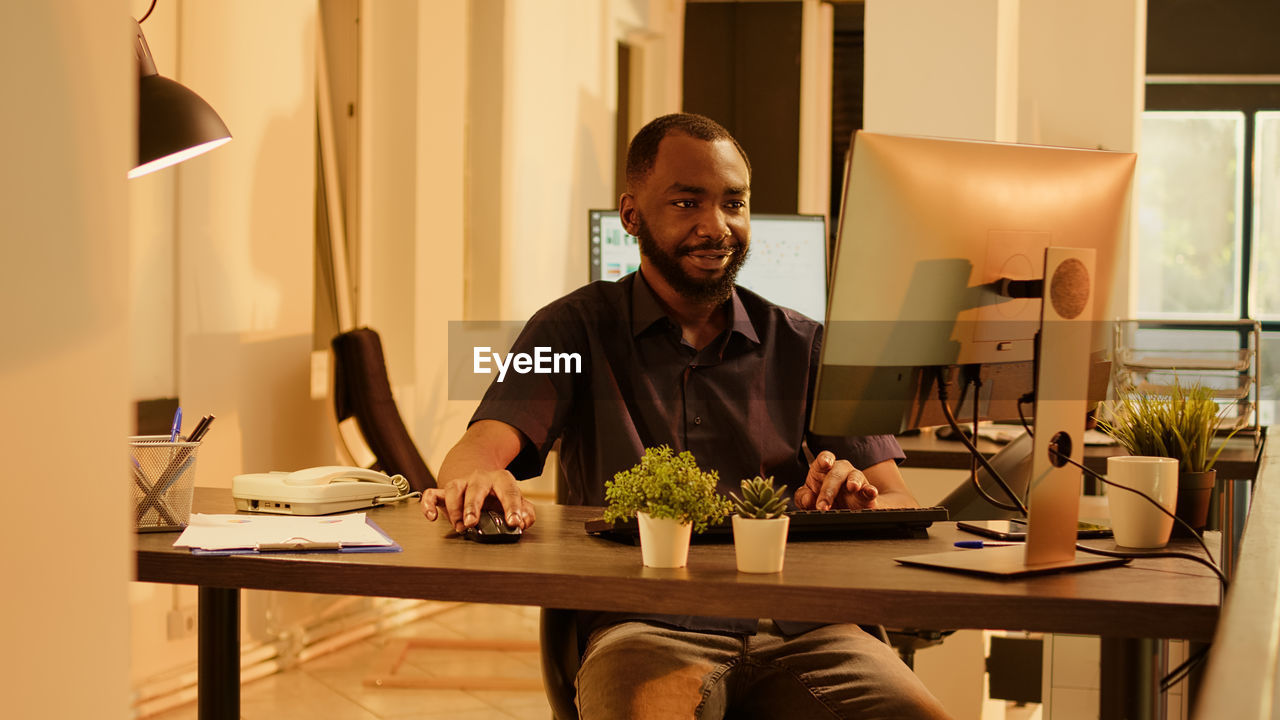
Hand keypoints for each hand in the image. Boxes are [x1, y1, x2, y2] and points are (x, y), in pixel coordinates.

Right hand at [420, 469, 535, 531]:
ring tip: (459, 526)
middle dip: (473, 505)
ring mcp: (461, 484)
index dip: (513, 506)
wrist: (479, 481)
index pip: (508, 490)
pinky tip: (432, 517)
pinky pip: (432, 494)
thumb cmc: (497, 496)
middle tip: (472, 522)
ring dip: (454, 508)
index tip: (514, 522)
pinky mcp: (444, 493)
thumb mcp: (514, 501)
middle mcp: (480, 478)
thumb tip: (524, 521)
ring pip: (453, 488)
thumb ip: (525, 511)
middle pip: (476, 487)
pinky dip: (429, 505)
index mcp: (500, 480)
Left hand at [793, 451, 877, 510]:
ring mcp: (855, 481)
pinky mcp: (866, 493)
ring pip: (855, 476)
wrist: (847, 510)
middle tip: (822, 506)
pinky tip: (870, 492)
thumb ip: (803, 498)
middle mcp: (840, 472)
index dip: (825, 459)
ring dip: (854, 481)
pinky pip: (870, 489)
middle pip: (836, 473)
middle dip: (828, 489)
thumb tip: (808, 498)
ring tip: (852, 487)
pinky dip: (870, 490)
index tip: (825, 463)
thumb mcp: (809, 499)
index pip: (825, 458)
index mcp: (823, 470)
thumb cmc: (826, 499)